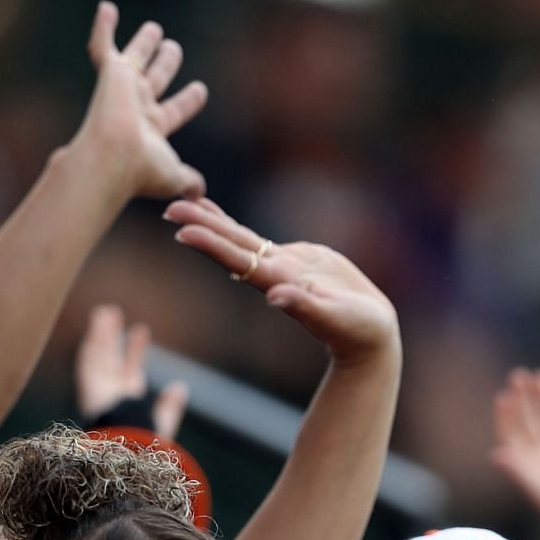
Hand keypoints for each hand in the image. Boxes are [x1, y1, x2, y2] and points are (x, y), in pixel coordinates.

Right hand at [73, 2, 207, 201]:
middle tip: (173, 49)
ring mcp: (122, 90)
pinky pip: (102, 46)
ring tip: (154, 29)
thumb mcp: (174, 178)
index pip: (174, 110)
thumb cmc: (142, 171)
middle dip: (165, 65)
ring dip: (143, 43)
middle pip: (155, 80)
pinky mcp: (110, 74)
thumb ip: (188, 181)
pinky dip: (103, 27)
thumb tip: (200, 193)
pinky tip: (106, 7)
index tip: (201, 89)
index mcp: (152, 129)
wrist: (112, 158)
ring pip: (134, 59)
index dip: (188, 101)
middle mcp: (137, 107)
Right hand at [76, 305, 189, 441]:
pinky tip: (96, 325)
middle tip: (111, 313)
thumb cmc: (144, 448)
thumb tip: (181, 387)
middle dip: (111, 338)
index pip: (130, 370)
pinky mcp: (88, 389)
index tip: (141, 330)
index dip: (135, 350)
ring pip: (97, 356)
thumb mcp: (160, 424)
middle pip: (109, 359)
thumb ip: (169, 407)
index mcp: (127, 405)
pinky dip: (92, 343)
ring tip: (105, 311)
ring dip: (100, 334)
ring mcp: (97, 391)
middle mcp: (109, 396)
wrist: (125, 452)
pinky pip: (87, 362)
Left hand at [166, 199, 398, 367]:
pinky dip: (234, 227)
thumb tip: (273, 298)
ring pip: (241, 240)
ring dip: (212, 222)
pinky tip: (218, 217)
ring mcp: (282, 267)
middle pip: (232, 246)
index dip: (211, 245)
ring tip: (184, 203)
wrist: (370, 336)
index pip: (238, 261)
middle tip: (170, 207)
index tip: (183, 231)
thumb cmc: (357, 332)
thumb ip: (305, 307)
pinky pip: (257, 240)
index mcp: (280, 284)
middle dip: (202, 226)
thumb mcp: (334, 318)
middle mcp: (274, 275)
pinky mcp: (296, 261)